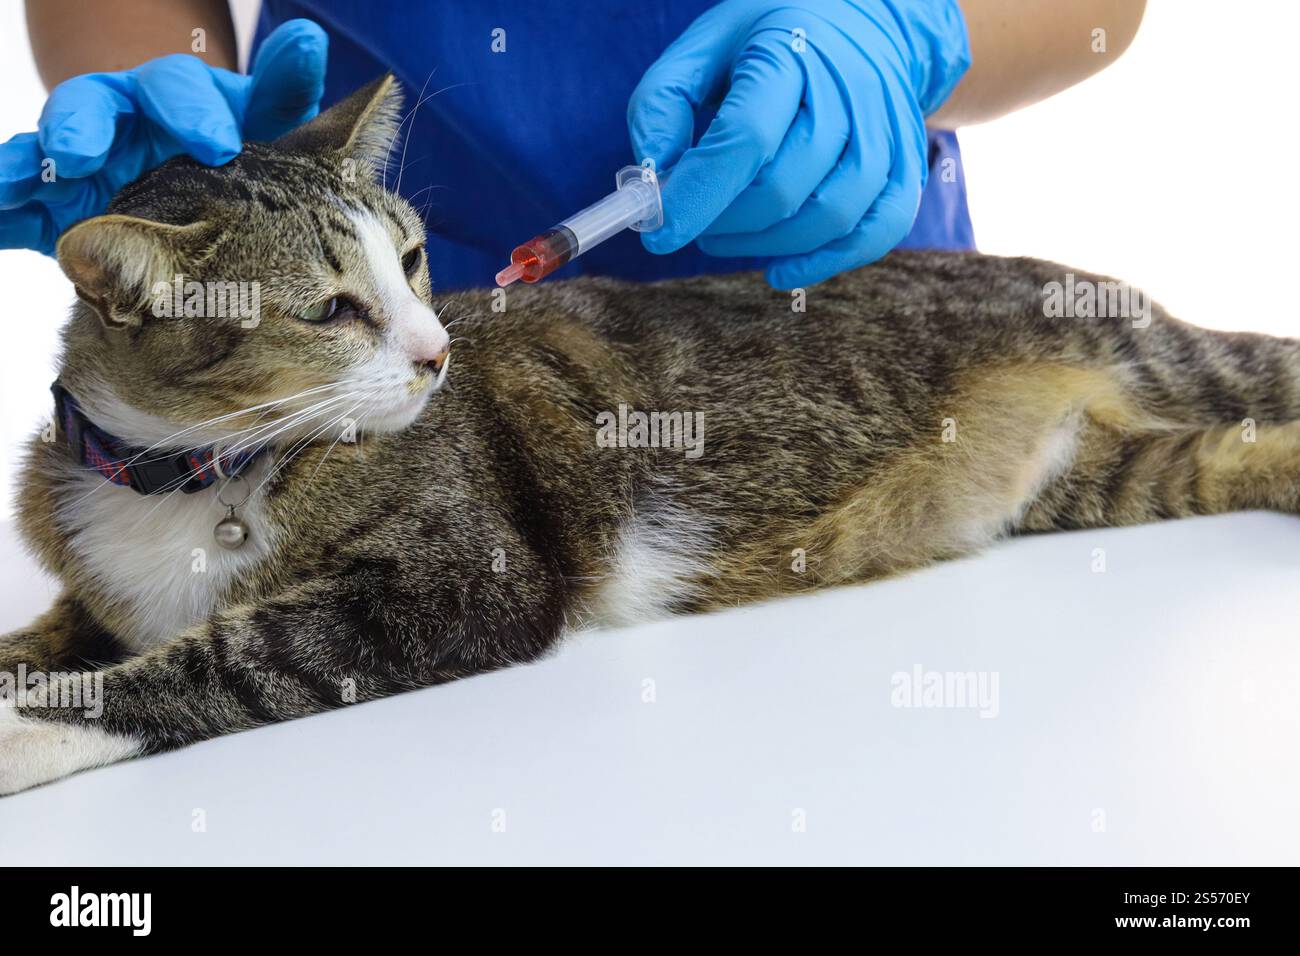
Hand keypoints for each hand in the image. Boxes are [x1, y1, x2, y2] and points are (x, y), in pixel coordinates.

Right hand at [0, 18, 327, 254]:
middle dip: (85, 126)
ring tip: (19, 176)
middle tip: (84, 152)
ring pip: (46, 148)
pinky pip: (18, 197)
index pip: (178, 89)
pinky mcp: (51, 197)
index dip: (192, 111)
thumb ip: (280, 90)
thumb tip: (308, 42)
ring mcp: (79, 155)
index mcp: (172, 98)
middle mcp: (117, 117)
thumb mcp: (258, 119)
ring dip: (31, 159)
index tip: (217, 141)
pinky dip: (4, 200)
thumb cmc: (225, 139)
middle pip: (93, 107)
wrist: (175, 170)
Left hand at [628, 0, 969, 287]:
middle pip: (785, 186)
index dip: (699, 195)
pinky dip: (827, 261)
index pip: (746, 138)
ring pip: (831, 215)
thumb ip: (662, 103)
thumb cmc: (772, 38)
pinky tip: (780, 269)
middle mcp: (849, 91)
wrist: (868, 19)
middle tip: (695, 221)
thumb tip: (652, 180)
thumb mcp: (706, 45)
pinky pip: (879, 230)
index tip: (659, 233)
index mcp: (791, 52)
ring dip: (766, 244)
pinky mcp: (907, 166)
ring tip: (727, 235)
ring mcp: (887, 132)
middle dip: (726, 222)